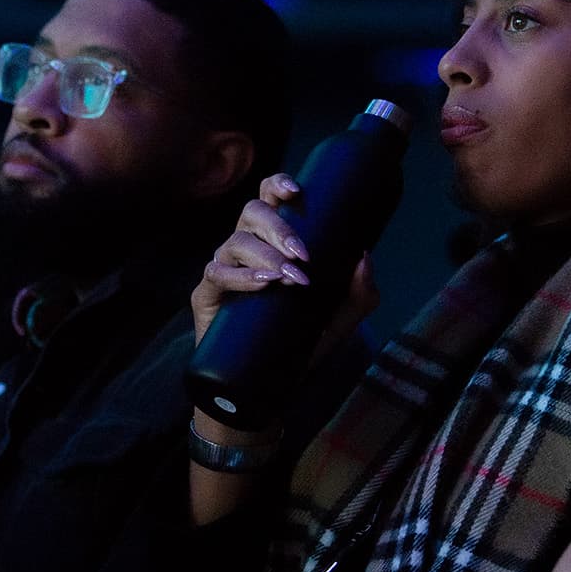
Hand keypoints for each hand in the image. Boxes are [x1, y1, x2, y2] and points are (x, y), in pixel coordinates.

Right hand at [190, 174, 379, 352]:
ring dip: (265, 255)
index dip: (278, 185)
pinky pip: (215, 273)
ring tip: (288, 277)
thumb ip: (360, 294)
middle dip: (280, 228)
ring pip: (235, 241)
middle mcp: (245, 247)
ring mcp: (223, 269)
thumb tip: (364, 258)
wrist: (267, 386)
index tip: (296, 190)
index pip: (270, 199)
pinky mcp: (206, 295)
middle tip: (303, 254)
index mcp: (272, 241)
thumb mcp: (340, 320)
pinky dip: (240, 276)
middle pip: (252, 213)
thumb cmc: (301, 342)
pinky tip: (262, 283)